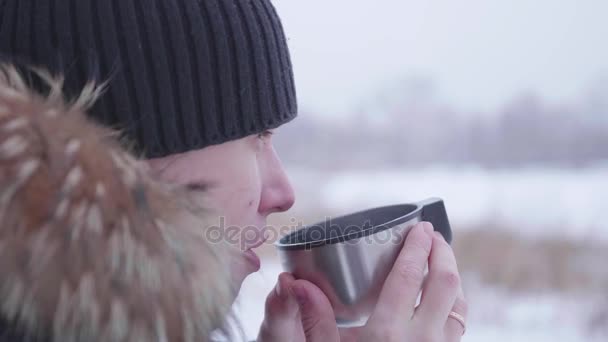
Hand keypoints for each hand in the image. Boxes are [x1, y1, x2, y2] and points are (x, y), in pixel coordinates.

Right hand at [257, 222, 466, 341]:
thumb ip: (309, 319)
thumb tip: (292, 282)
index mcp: (386, 336)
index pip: (409, 278)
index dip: (417, 247)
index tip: (420, 227)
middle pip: (447, 286)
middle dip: (444, 254)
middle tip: (434, 237)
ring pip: (459, 307)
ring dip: (453, 278)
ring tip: (441, 261)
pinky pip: (458, 327)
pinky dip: (454, 303)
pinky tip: (441, 298)